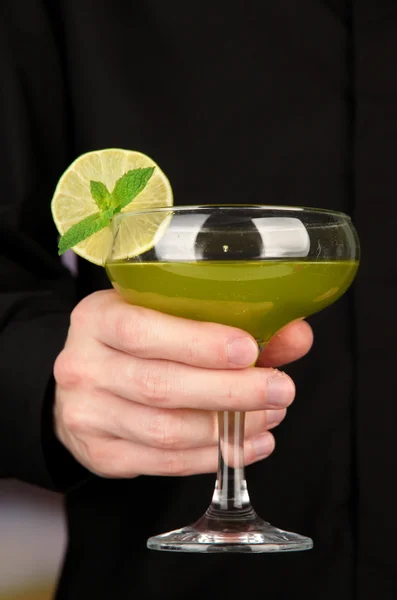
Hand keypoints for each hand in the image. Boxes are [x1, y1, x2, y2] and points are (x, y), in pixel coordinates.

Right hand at [53, 290, 312, 477]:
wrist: (87, 382)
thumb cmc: (137, 342)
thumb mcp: (168, 314)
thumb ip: (232, 319)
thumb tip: (295, 335)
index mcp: (97, 319)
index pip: (142, 331)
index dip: (198, 343)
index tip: (249, 350)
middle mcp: (82, 366)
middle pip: (160, 386)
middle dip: (229, 392)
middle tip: (280, 389)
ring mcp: (87, 415)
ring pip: (165, 430)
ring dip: (227, 428)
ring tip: (268, 417)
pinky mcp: (101, 454)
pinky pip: (163, 462)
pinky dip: (211, 456)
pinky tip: (245, 445)